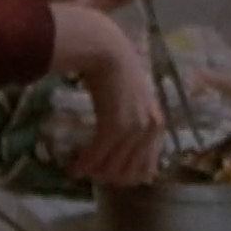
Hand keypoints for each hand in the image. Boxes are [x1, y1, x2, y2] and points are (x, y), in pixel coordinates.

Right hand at [70, 40, 164, 185]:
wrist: (109, 52)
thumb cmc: (119, 73)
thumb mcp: (137, 103)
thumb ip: (138, 124)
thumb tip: (125, 151)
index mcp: (157, 127)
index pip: (146, 169)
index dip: (124, 176)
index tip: (107, 174)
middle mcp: (150, 131)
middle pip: (127, 174)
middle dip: (107, 177)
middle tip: (90, 173)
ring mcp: (134, 130)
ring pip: (111, 168)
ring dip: (93, 173)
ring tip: (79, 170)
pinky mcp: (115, 127)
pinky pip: (97, 156)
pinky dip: (84, 165)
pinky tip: (73, 167)